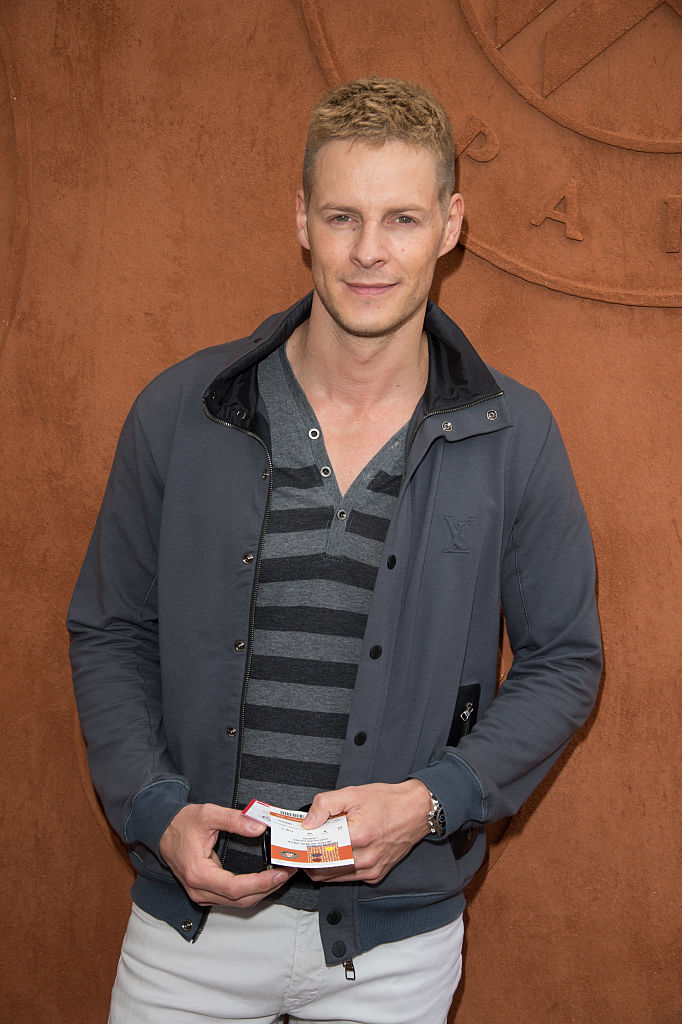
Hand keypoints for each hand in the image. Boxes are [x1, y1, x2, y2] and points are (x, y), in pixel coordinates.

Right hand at [159, 803, 295, 906]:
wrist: (162, 830)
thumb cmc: (182, 823)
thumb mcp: (208, 814)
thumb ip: (234, 819)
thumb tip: (259, 827)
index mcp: (198, 873)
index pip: (235, 888)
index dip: (260, 883)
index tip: (279, 873)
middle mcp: (199, 889)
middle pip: (240, 900)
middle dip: (267, 888)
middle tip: (288, 872)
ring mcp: (201, 894)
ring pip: (238, 902)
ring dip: (262, 891)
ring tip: (281, 875)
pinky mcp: (206, 892)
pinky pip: (232, 898)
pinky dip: (251, 891)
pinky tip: (265, 879)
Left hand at [302, 780, 431, 884]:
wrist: (416, 811)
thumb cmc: (387, 801)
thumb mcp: (353, 793)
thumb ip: (326, 805)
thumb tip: (308, 822)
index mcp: (358, 836)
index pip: (320, 852)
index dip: (303, 850)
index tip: (293, 846)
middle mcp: (366, 857)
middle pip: (324, 869)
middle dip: (309, 861)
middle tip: (299, 851)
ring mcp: (372, 869)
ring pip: (335, 878)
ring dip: (321, 868)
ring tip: (313, 853)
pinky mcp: (376, 874)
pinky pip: (349, 878)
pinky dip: (338, 870)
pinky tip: (334, 857)